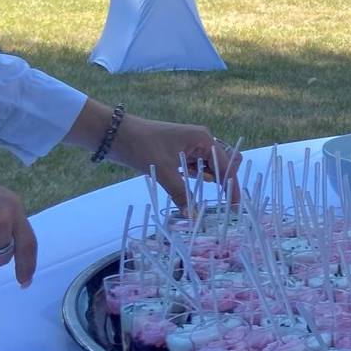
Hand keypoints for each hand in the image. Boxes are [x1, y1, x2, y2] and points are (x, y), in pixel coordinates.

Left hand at [107, 114, 241, 206]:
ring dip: (211, 182)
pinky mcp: (181, 153)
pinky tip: (191, 191)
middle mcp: (202, 141)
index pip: (227, 166)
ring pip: (211, 167)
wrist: (115, 134)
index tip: (234, 207)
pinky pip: (198, 168)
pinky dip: (198, 180)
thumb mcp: (163, 171)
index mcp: (203, 139)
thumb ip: (181, 194)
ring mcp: (192, 146)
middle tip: (221, 202)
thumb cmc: (141, 146)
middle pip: (225, 163)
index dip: (232, 187)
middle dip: (225, 181)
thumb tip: (193, 217)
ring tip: (209, 202)